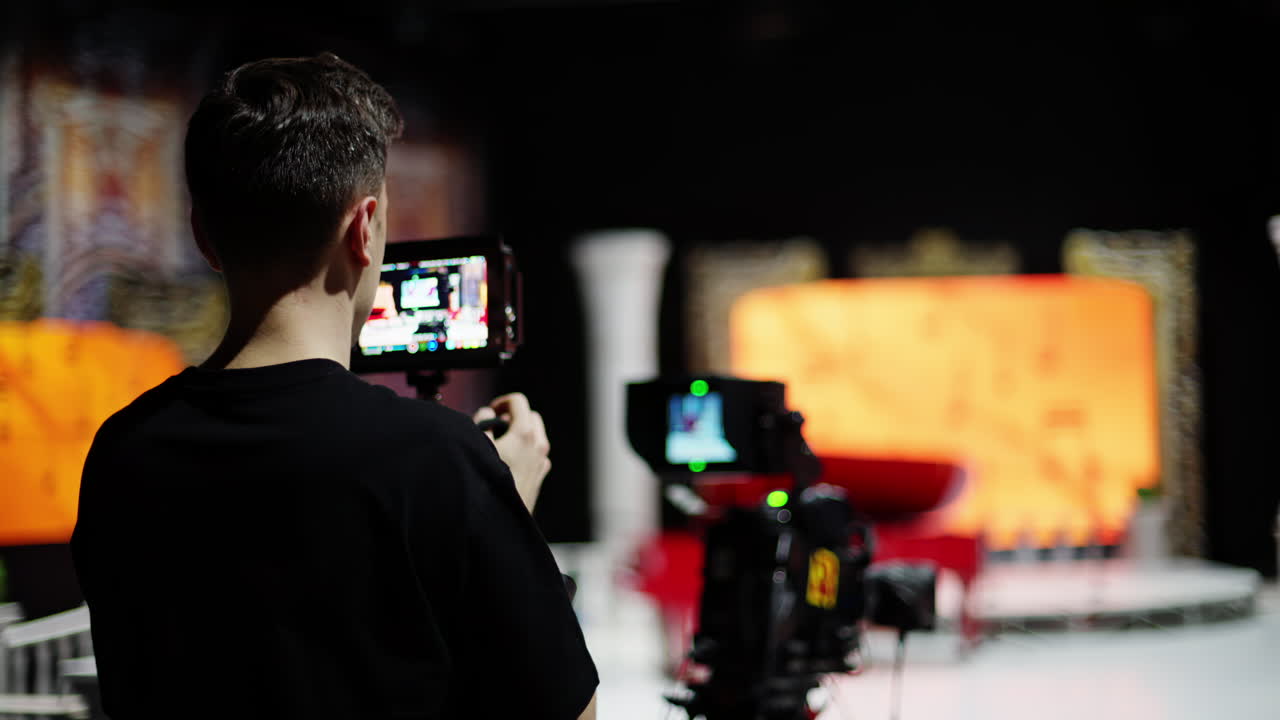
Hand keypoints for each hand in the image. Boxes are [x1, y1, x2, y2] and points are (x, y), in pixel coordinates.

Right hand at [474, 393, 549, 512]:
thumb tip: (487, 413)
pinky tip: (508, 462)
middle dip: (514, 417)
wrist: (499, 520)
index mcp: (525, 434)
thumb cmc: (487, 483)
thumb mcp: (479, 446)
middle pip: (531, 417)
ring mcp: (542, 461)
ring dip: (520, 434)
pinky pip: (536, 454)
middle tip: (496, 426)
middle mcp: (538, 446)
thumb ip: (483, 423)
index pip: (519, 401)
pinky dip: (526, 450)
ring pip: (536, 436)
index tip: (492, 411)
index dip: (502, 402)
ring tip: (500, 445)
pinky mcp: (541, 475)